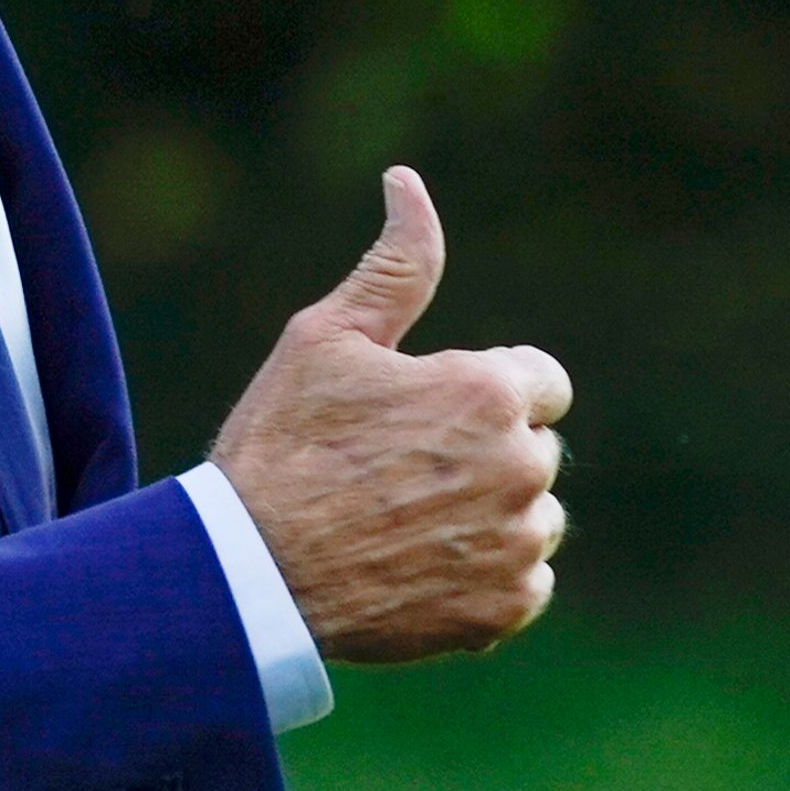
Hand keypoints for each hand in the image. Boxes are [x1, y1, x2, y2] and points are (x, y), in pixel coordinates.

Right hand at [205, 166, 571, 663]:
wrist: (249, 574)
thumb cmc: (281, 446)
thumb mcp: (328, 338)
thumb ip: (396, 264)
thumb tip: (407, 181)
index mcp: (490, 390)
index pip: (540, 381)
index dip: (482, 390)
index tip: (426, 413)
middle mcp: (523, 466)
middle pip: (535, 449)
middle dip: (484, 453)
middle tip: (398, 472)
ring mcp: (518, 543)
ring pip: (533, 518)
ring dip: (490, 518)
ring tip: (405, 523)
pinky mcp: (506, 609)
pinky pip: (526, 583)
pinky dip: (485, 579)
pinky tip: (419, 568)